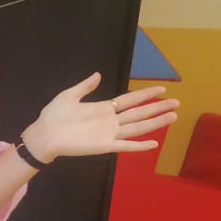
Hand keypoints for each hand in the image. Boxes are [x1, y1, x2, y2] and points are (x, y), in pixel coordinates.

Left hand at [20, 73, 178, 164]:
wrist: (43, 135)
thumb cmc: (53, 116)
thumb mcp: (69, 96)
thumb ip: (85, 87)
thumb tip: (98, 75)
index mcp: (103, 108)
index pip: (129, 100)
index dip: (145, 95)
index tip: (161, 89)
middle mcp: (110, 121)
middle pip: (139, 113)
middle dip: (157, 107)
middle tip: (177, 102)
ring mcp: (109, 133)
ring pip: (138, 127)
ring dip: (155, 122)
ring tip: (173, 116)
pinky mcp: (105, 145)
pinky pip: (126, 145)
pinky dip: (140, 146)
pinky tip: (154, 144)